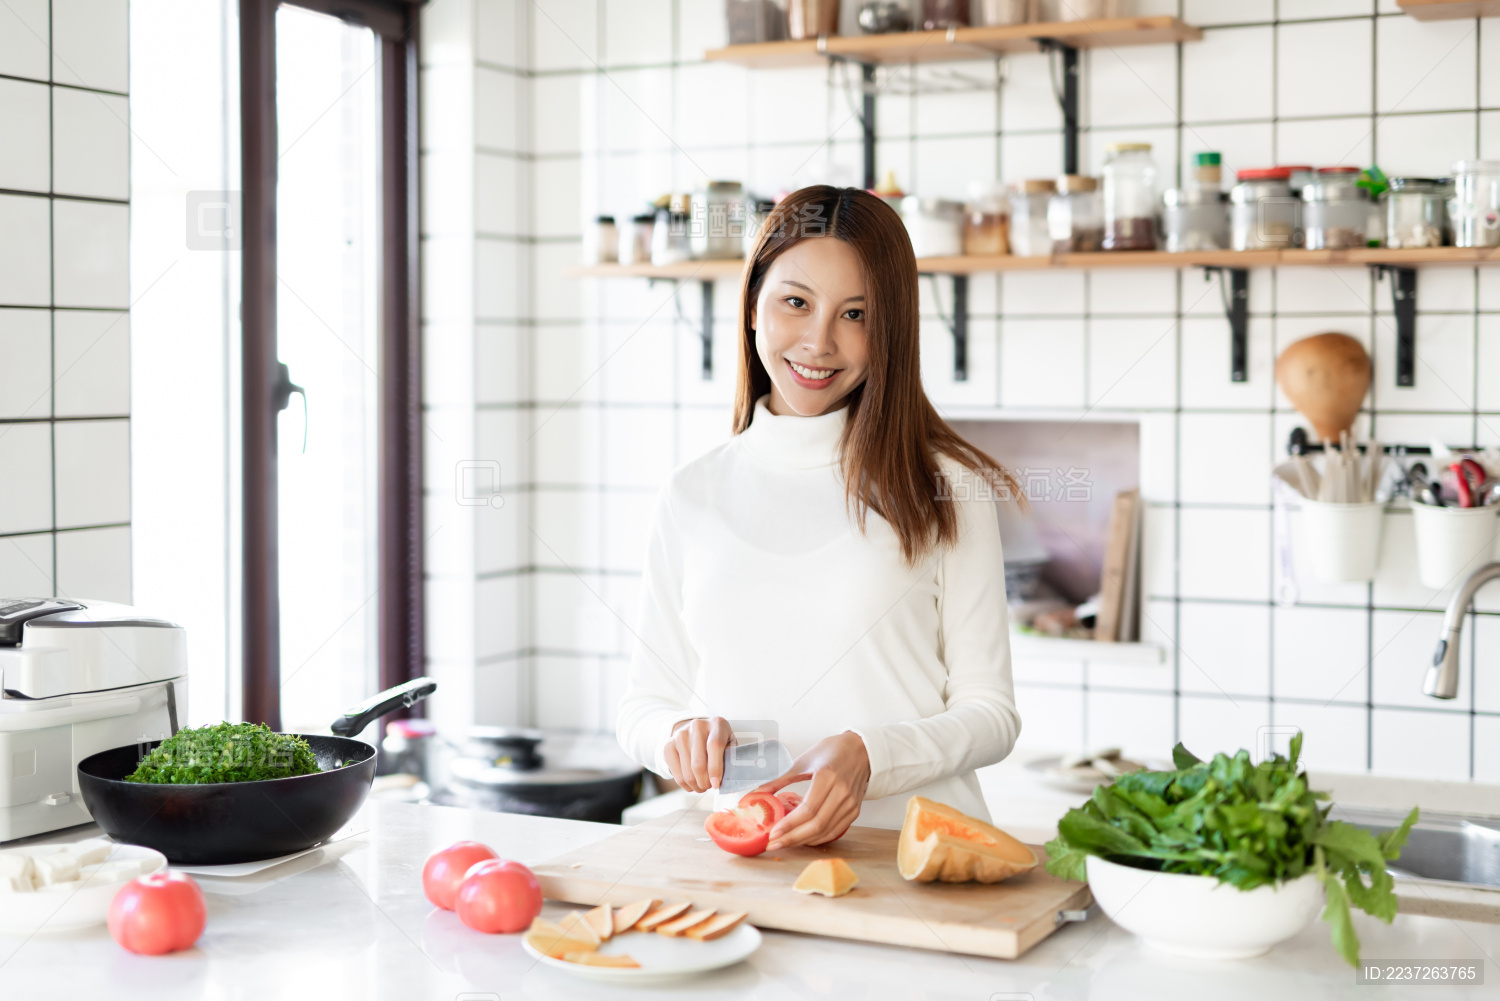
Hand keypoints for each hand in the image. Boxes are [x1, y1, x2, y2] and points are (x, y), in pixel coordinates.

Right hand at [662, 717, 732, 792]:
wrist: (696, 730)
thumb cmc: (717, 741)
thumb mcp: (729, 744)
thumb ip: (731, 757)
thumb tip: (728, 777)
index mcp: (716, 724)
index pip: (714, 746)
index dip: (715, 768)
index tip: (716, 784)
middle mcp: (697, 726)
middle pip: (698, 763)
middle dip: (704, 782)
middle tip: (710, 787)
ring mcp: (680, 735)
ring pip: (687, 772)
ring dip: (696, 785)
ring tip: (702, 786)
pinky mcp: (668, 746)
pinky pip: (676, 774)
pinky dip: (685, 785)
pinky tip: (692, 784)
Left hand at [753, 732, 869, 850]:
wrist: (861, 749)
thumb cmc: (832, 751)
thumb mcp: (803, 760)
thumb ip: (780, 779)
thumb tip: (757, 794)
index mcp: (827, 776)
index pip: (807, 810)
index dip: (789, 825)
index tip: (773, 833)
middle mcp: (841, 792)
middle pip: (816, 825)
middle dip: (792, 838)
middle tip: (773, 844)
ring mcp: (850, 803)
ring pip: (825, 832)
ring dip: (803, 841)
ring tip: (784, 842)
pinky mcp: (855, 811)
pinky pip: (835, 831)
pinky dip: (817, 838)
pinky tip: (803, 839)